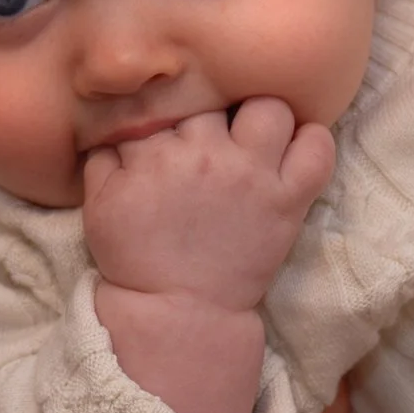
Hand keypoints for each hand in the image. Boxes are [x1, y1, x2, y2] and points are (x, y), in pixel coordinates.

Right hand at [80, 99, 333, 312]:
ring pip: (269, 108)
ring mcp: (252, 175)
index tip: (167, 146)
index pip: (165, 107)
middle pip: (215, 103)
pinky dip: (313, 140)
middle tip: (207, 146)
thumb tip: (118, 130)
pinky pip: (317, 149)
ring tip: (253, 137)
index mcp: (154, 153)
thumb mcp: (96, 205)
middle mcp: (205, 154)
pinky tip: (295, 145)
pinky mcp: (288, 199)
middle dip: (210, 120)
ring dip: (261, 117)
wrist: (177, 309)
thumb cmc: (135, 258)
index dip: (166, 124)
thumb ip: (101, 158)